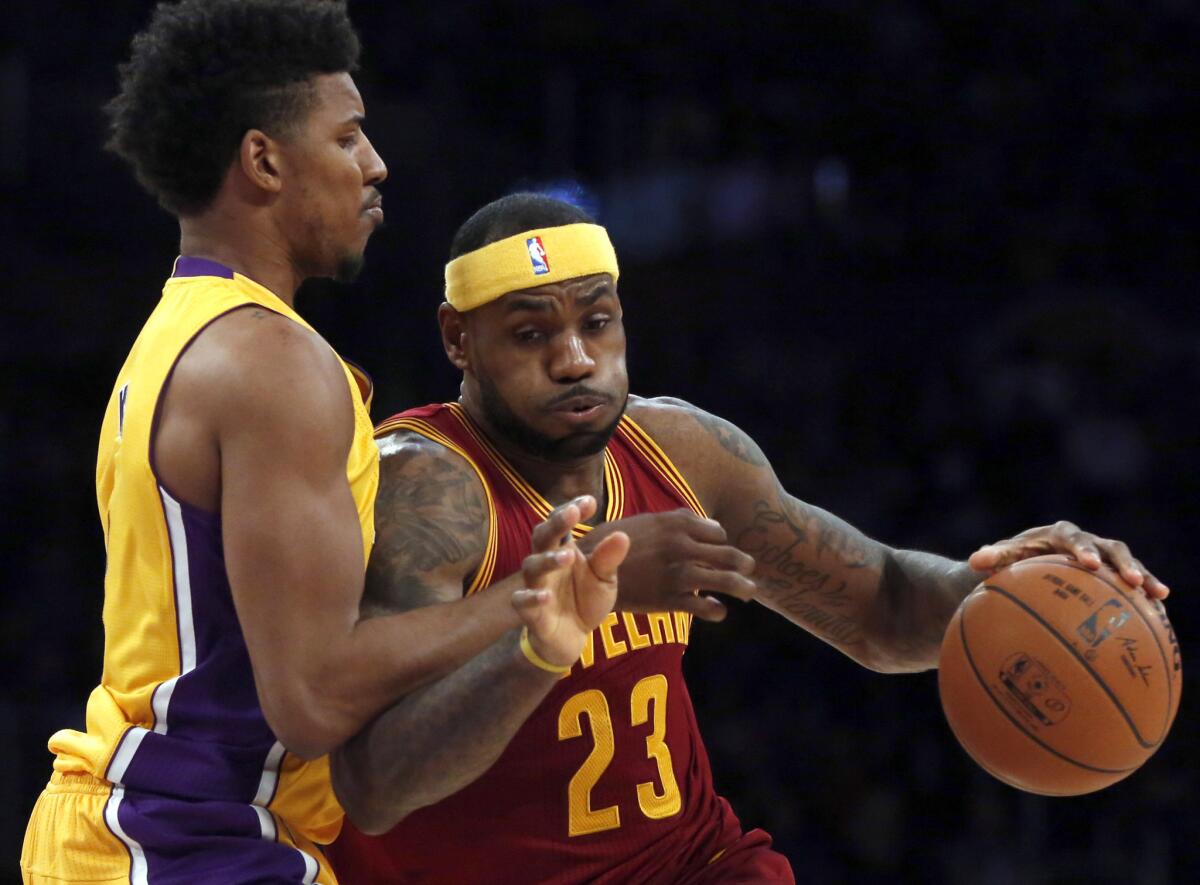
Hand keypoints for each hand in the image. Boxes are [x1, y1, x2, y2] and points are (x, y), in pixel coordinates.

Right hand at [512, 496, 629, 667]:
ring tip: (568, 556)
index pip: (562, 523)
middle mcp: (546, 563)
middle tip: (572, 513)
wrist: (572, 639)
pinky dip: (531, 598)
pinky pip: (522, 602)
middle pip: (543, 536)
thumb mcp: (604, 580)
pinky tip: (545, 595)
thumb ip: (608, 559)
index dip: (572, 509)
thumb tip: (622, 535)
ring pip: (532, 566)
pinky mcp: (531, 613)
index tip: (590, 501)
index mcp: (563, 549)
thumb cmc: (585, 601)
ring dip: (548, 559)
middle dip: (556, 523)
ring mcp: (536, 586)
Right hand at [581, 509, 756, 621]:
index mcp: (678, 524)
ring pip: (727, 581)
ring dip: (742, 588)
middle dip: (744, 564)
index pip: (719, 534)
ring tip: (749, 592)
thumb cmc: (616, 543)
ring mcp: (679, 574)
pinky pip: (707, 607)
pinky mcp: (671, 599)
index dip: (721, 543)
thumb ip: (675, 521)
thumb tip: (702, 522)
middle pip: (730, 555)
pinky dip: (717, 610)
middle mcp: (683, 547)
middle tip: (750, 569)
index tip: (719, 551)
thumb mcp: (646, 522)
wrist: (589, 569)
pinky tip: (718, 610)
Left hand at [968, 520, 1168, 598]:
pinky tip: (1160, 618)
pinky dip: (1145, 598)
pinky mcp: (1112, 576)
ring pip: (1128, 565)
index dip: (1083, 548)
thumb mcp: (999, 560)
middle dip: (1122, 563)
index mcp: (1057, 535)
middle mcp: (1086, 542)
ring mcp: (1103, 559)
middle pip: (1110, 548)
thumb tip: (974, 561)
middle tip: (1129, 581)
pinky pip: (1131, 586)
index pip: (1072, 537)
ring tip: (1159, 595)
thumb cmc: (1009, 564)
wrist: (1022, 568)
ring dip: (1143, 578)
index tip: (1088, 563)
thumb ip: (992, 558)